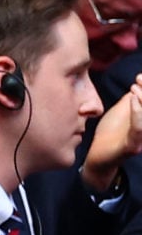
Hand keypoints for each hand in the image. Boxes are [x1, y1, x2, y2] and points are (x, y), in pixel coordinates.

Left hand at [82, 75, 141, 192]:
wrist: (97, 157)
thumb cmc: (111, 133)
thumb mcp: (121, 111)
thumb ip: (132, 98)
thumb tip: (138, 81)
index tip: (139, 76)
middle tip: (138, 79)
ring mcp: (141, 139)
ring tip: (133, 88)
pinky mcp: (132, 146)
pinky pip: (138, 129)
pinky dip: (137, 112)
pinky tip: (130, 99)